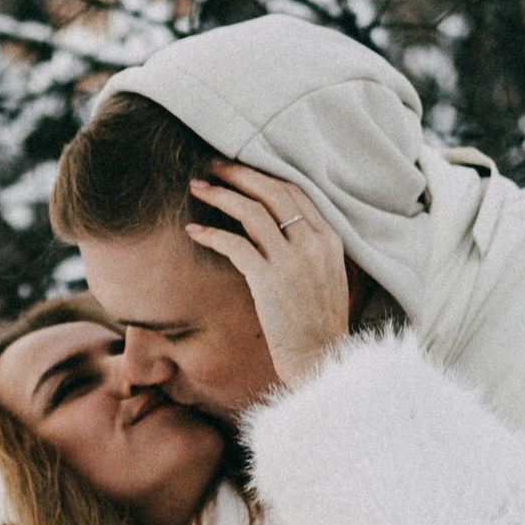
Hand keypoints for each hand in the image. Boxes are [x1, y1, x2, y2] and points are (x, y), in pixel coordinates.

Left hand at [185, 160, 352, 390]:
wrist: (321, 359)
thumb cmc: (319, 324)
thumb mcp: (327, 277)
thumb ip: (310, 248)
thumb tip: (280, 228)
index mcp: (330, 238)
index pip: (295, 191)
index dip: (264, 175)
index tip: (241, 170)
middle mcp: (313, 243)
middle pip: (272, 191)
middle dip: (239, 173)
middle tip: (212, 165)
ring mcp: (291, 260)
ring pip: (251, 212)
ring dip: (220, 195)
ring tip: (197, 187)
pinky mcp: (269, 280)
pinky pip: (235, 244)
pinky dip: (212, 233)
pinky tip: (194, 230)